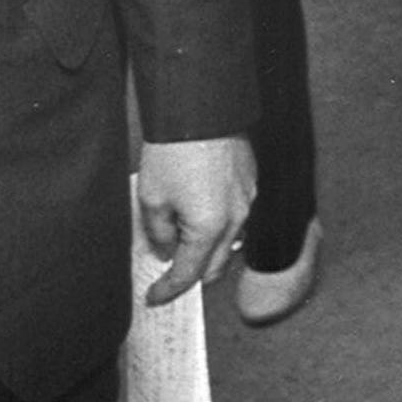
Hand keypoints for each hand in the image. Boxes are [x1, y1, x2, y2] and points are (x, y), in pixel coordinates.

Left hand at [136, 135, 255, 303]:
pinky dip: (218, 225)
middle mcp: (236, 218)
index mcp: (210, 228)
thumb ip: (159, 233)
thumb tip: (167, 247)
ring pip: (228, 242)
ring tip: (181, 238)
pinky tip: (198, 212)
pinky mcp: (250, 182)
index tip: (155, 295)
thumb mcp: (152, 198)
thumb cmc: (175, 149)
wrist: (200, 107)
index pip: (188, 274)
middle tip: (168, 272)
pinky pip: (236, 217)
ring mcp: (247, 199)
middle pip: (215, 266)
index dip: (168, 289)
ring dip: (207, 249)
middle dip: (191, 274)